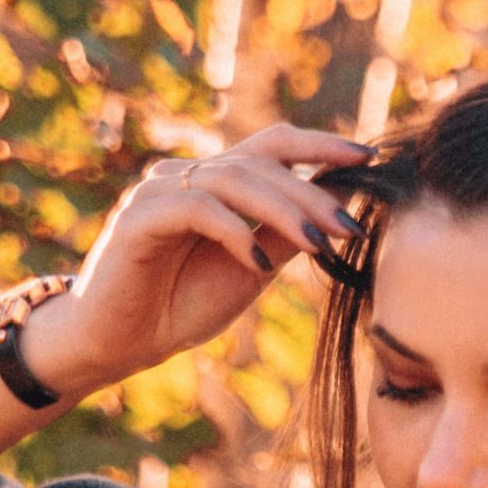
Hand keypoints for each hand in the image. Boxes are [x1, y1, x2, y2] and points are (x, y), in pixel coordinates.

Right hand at [57, 123, 375, 389]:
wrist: (118, 343)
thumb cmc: (181, 305)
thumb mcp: (252, 269)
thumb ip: (286, 235)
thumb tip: (341, 203)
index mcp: (217, 183)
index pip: (274, 145)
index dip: (321, 145)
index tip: (369, 157)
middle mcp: (187, 176)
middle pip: (260, 163)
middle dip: (311, 193)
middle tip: (349, 226)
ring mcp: (159, 192)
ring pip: (232, 180)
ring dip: (281, 210)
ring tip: (316, 243)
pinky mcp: (138, 218)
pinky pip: (196, 210)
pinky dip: (233, 232)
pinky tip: (257, 264)